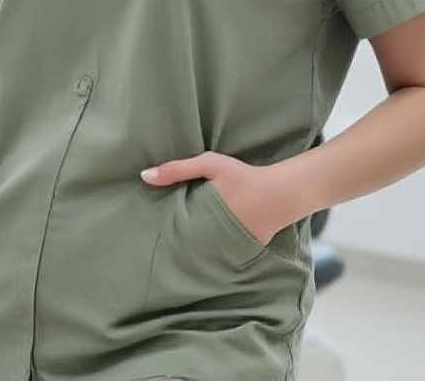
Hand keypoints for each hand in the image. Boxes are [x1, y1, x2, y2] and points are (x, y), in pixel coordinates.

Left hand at [140, 151, 285, 244]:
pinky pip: (218, 258)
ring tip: (172, 257)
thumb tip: (144, 176)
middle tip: (154, 248)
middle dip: (171, 248)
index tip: (146, 236)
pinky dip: (209, 258)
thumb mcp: (211, 165)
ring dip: (189, 255)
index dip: (160, 235)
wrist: (280, 194)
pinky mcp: (239, 254)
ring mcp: (226, 250)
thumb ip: (178, 169)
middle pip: (183, 248)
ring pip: (200, 257)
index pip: (173, 233)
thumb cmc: (242, 176)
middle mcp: (211, 238)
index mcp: (201, 217)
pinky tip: (199, 259)